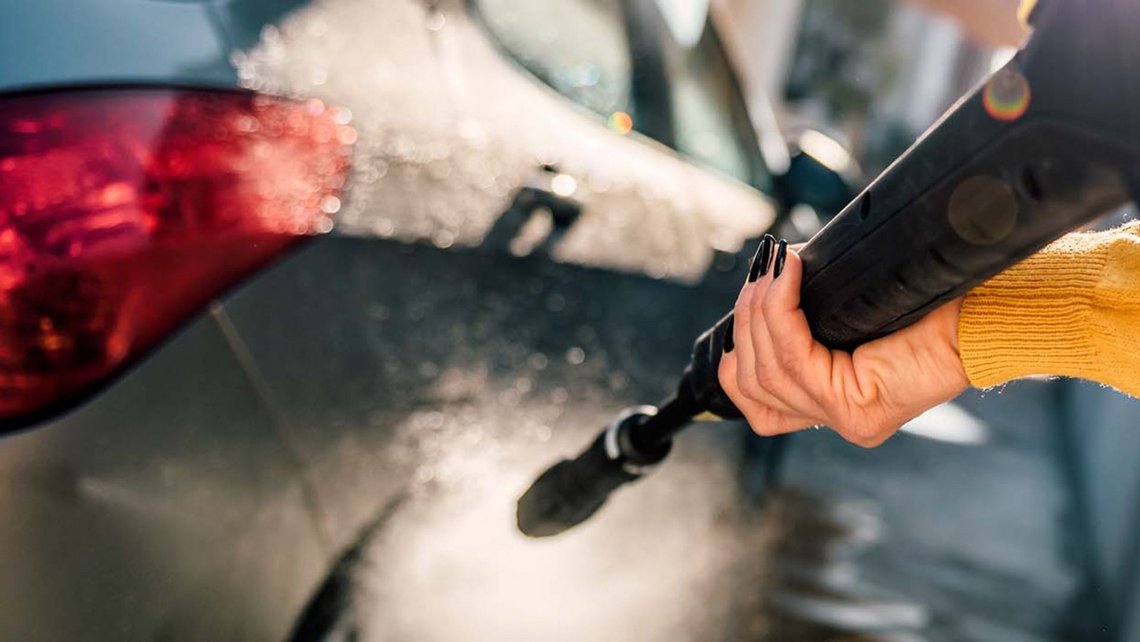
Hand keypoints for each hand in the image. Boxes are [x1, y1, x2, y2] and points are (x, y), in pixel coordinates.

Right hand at [718, 236, 968, 447]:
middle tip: (765, 269)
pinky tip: (790, 277)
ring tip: (775, 270)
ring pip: (766, 371)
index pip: (757, 399)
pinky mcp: (856, 410)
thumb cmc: (930, 306)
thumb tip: (763, 284)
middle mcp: (838, 421)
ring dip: (760, 312)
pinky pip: (792, 360)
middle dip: (748, 319)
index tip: (750, 298)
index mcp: (836, 405)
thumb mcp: (852, 317)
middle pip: (753, 381)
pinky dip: (780, 313)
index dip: (741, 349)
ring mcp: (845, 422)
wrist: (985, 314)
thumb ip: (809, 322)